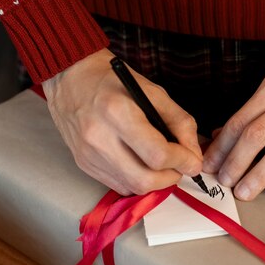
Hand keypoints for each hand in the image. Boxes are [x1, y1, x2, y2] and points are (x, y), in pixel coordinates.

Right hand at [42, 48, 202, 194]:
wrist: (70, 77)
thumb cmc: (112, 80)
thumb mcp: (152, 91)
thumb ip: (178, 121)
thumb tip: (193, 154)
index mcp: (118, 113)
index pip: (157, 154)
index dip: (182, 161)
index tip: (192, 160)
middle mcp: (99, 137)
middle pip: (144, 180)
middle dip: (171, 178)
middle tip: (179, 166)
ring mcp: (88, 154)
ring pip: (131, 187)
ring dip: (155, 181)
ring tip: (161, 164)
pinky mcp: (83, 163)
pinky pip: (117, 185)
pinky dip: (136, 180)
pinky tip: (140, 163)